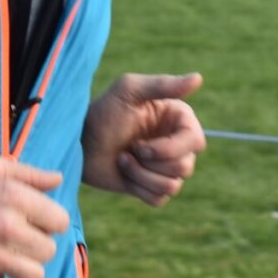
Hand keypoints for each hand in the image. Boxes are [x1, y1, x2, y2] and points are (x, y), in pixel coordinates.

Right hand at [0, 151, 70, 277]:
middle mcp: (9, 229)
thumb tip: (57, 180)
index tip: (36, 216)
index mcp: (15, 197)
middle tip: (18, 231)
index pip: (59, 221)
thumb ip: (28, 174)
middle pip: (48, 250)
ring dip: (24, 263)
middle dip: (36, 240)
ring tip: (8, 250)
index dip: (49, 218)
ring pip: (34, 275)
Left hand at [81, 72, 205, 206]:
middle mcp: (176, 143)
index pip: (196, 141)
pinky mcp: (152, 187)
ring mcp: (165, 167)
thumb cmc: (102, 112)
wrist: (79, 142)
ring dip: (141, 174)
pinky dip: (138, 188)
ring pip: (172, 185)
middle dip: (152, 161)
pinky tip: (124, 172)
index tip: (142, 144)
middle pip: (186, 167)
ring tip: (122, 158)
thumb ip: (163, 84)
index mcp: (177, 119)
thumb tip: (198, 78)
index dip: (172, 148)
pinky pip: (159, 199)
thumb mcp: (128, 91)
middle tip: (130, 148)